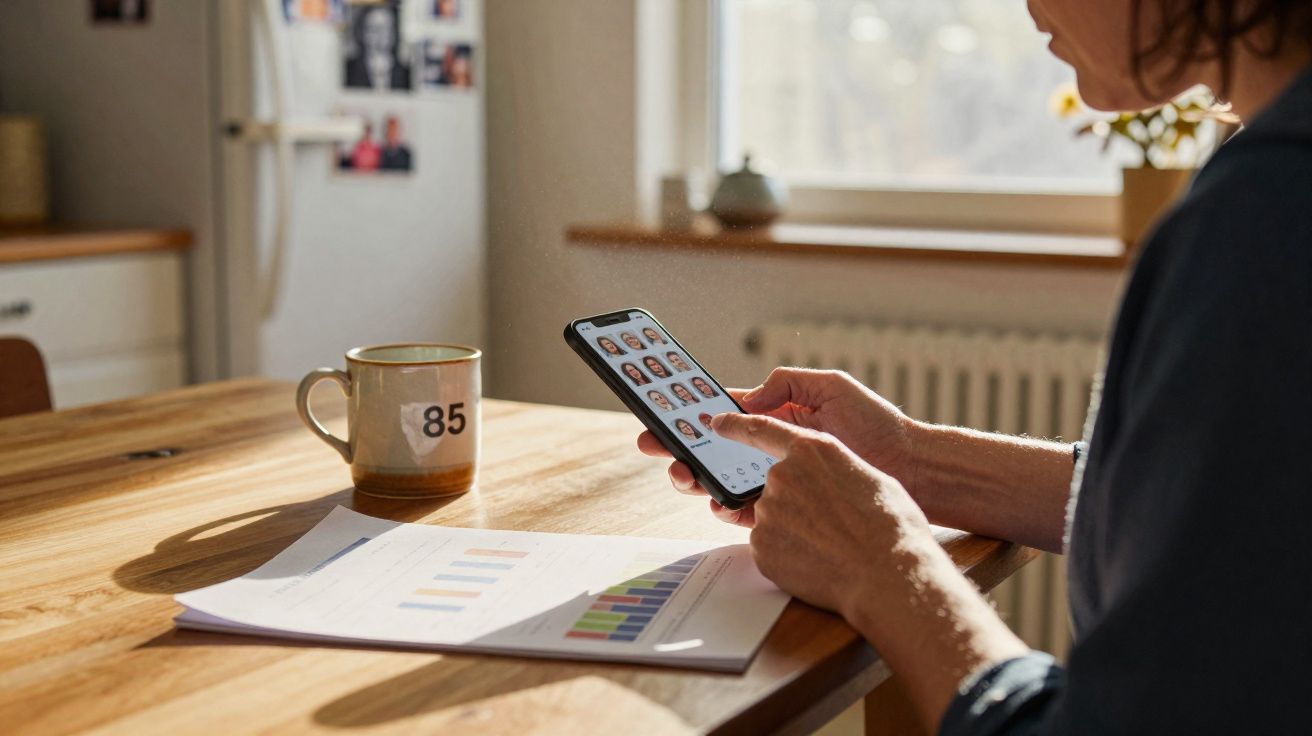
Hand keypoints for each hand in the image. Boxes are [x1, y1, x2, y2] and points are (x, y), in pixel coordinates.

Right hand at [637, 368, 919, 525]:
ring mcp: (779, 481)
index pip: (726, 412)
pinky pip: (748, 510)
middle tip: (655, 446)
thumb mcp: (832, 387)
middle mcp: (773, 449)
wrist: (912, 470)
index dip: (692, 412)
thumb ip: (787, 384)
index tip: (662, 411)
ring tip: (682, 473)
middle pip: (714, 449)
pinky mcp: (791, 510)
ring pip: (724, 480)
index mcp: (779, 415)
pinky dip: (727, 507)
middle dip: (681, 447)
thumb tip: (746, 398)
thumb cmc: (878, 426)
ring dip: (697, 477)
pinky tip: (716, 501)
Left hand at [710, 411, 933, 617]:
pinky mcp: (761, 548)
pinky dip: (788, 554)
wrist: (887, 575)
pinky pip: (769, 547)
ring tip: (831, 546)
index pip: (761, 429)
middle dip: (797, 503)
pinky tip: (817, 562)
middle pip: (776, 485)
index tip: (719, 423)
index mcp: (812, 450)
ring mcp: (768, 513)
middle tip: (830, 523)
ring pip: (773, 518)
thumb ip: (834, 470)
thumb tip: (825, 480)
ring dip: (795, 530)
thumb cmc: (890, 526)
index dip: (737, 425)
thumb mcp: (868, 476)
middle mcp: (782, 476)